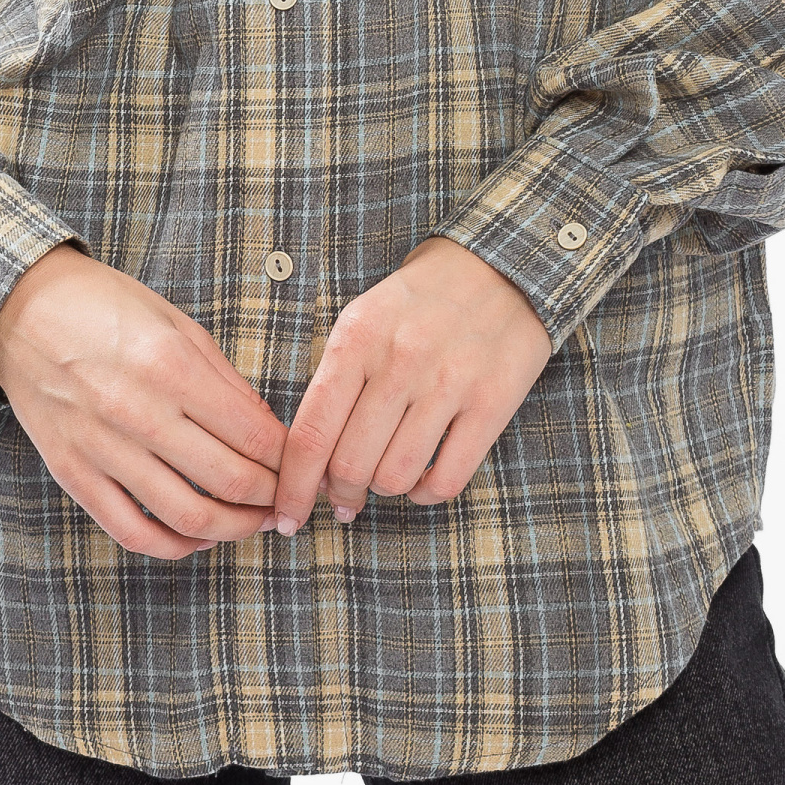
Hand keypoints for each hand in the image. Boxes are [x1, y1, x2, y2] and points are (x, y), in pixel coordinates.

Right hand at [0, 245, 289, 560]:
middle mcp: (139, 413)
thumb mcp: (176, 323)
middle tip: (289, 500)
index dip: (289, 460)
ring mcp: (102, 449)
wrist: (22, 311)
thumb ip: (224, 380)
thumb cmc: (105, 307)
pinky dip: (175, 547)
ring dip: (234, 530)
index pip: (253, 436)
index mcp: (171, 367)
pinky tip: (199, 537)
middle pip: (230, 482)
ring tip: (254, 523)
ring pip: (188, 518)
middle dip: (272, 499)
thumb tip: (268, 431)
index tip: (303, 466)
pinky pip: (132, 532)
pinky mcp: (74, 474)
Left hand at [268, 237, 554, 533]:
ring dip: (383, 490)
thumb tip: (311, 464)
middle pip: (351, 465)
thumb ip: (333, 385)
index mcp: (358, 338)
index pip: (311, 433)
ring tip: (385, 474)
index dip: (293, 487)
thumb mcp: (362, 321)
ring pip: (396, 477)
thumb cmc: (417, 303)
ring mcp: (450, 383)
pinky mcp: (492, 403)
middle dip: (340, 494)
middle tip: (343, 496)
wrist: (498, 268)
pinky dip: (426, 493)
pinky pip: (447, 480)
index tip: (286, 515)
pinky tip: (421, 480)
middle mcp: (401, 361)